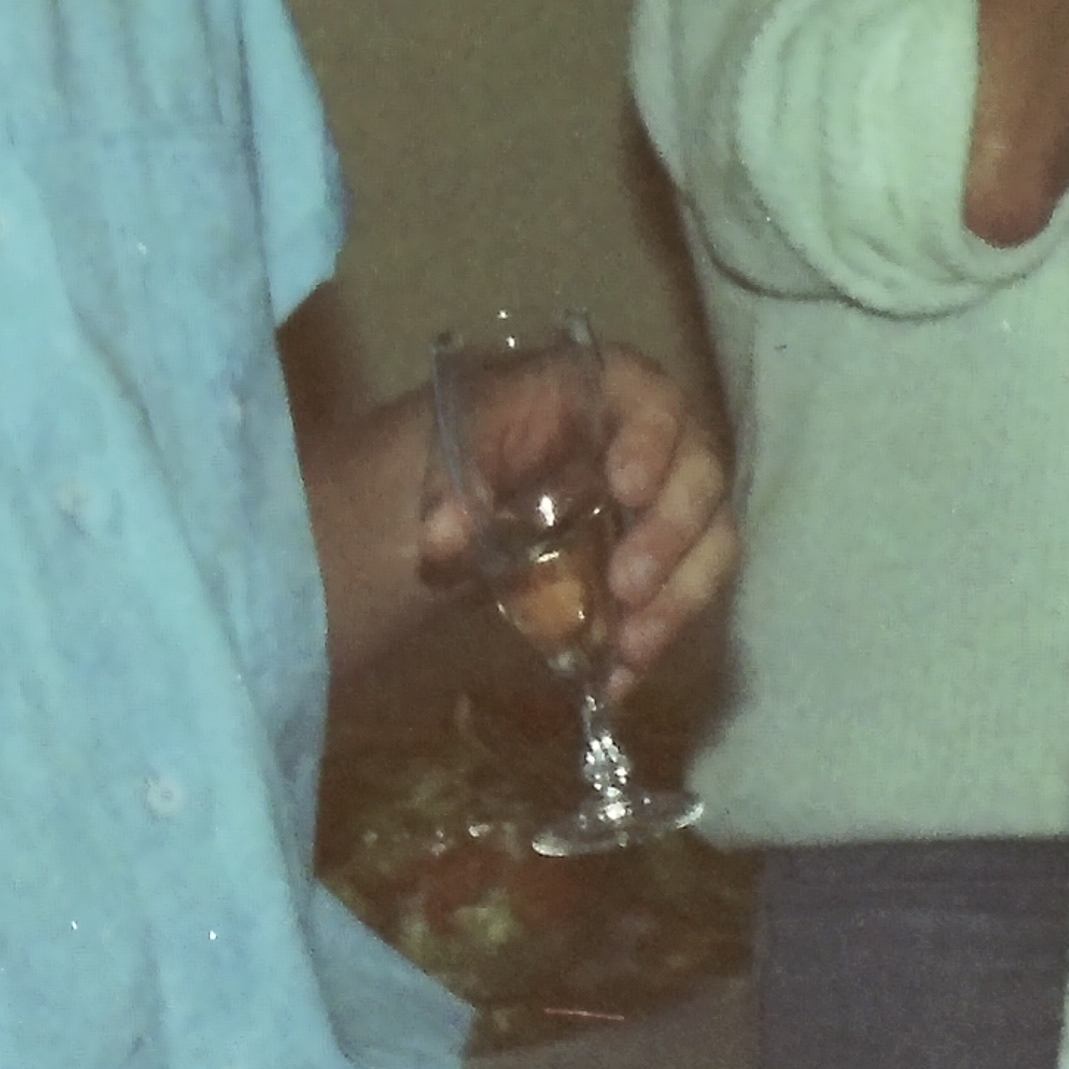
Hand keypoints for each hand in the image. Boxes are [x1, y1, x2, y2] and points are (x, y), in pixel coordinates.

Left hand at [412, 343, 737, 682]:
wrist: (363, 551)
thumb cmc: (385, 483)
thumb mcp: (402, 464)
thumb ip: (439, 483)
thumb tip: (451, 538)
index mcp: (565, 397)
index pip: (638, 388)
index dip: (652, 433)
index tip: (627, 489)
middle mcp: (617, 445)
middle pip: (694, 464)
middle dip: (674, 527)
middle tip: (627, 588)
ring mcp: (630, 511)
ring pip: (705, 534)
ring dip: (683, 591)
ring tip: (633, 647)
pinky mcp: (627, 572)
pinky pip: (673, 594)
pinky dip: (656, 635)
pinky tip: (618, 680)